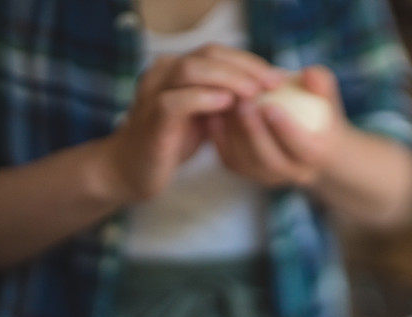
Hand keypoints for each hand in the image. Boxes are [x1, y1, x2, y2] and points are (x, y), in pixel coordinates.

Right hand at [98, 44, 284, 202]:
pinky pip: (175, 101)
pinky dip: (203, 99)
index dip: (250, 61)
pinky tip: (227, 105)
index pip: (217, 52)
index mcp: (177, 68)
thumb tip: (267, 92)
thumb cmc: (173, 141)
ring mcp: (153, 93)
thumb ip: (226, 99)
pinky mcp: (150, 118)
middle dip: (245, 67)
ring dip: (227, 78)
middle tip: (273, 84)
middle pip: (207, 54)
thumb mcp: (204, 115)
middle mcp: (163, 73)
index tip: (278, 77)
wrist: (133, 169)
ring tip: (254, 92)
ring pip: (190, 70)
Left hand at [207, 66, 350, 187]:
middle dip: (255, 133)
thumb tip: (309, 73)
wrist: (308, 139)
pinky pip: (231, 159)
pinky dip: (221, 138)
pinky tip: (214, 114)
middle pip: (272, 160)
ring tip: (226, 104)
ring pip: (248, 161)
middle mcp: (294, 173)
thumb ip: (321, 82)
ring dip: (234, 134)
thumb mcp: (325, 95)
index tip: (271, 106)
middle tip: (243, 104)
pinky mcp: (247, 171)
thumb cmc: (318, 111)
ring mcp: (268, 175)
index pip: (304, 149)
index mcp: (319, 155)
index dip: (287, 130)